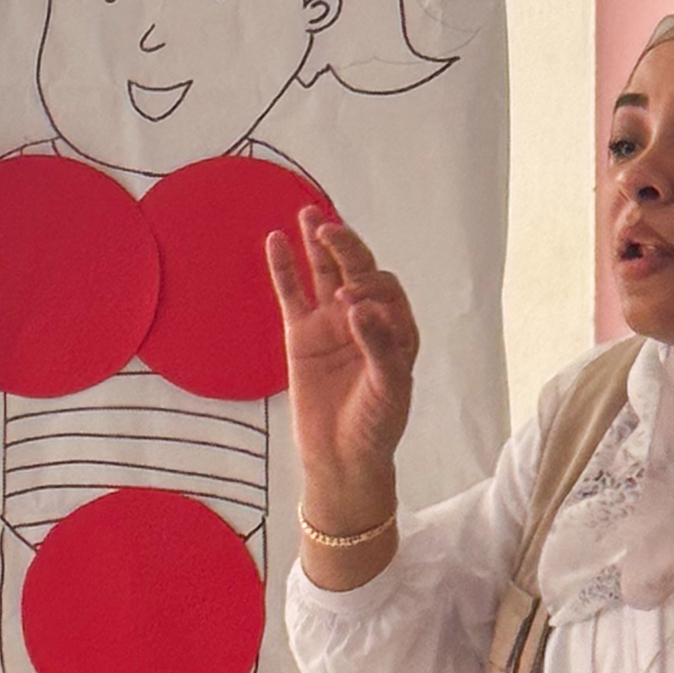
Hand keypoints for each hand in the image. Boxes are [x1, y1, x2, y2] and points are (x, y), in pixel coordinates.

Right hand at [264, 210, 417, 525]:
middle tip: (328, 232)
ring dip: (318, 243)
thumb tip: (359, 306)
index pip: (385, 291)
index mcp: (396, 328)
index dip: (370, 288)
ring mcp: (330, 324)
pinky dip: (284, 268)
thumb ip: (378, 346)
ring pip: (324, 273)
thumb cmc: (376, 425)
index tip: (351, 304)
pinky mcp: (301, 335)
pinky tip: (277, 240)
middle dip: (346, 248)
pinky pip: (291, 294)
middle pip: (356, 270)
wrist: (342, 458)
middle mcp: (364, 318)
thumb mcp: (388, 389)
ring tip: (308, 213)